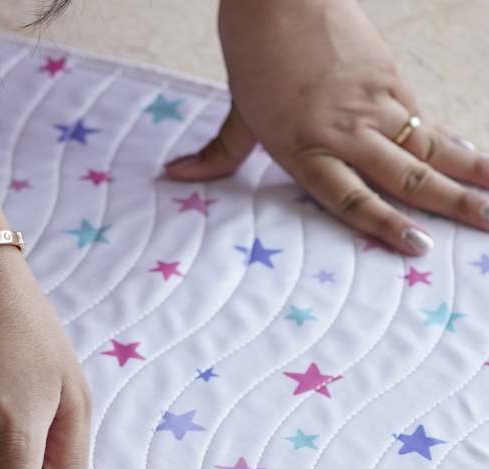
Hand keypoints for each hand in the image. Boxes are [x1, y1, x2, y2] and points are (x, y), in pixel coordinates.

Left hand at [166, 0, 488, 253]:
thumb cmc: (254, 57)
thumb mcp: (237, 115)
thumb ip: (217, 156)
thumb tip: (174, 176)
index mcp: (303, 150)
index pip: (351, 199)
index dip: (385, 225)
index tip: (417, 247)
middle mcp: (344, 133)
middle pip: (405, 176)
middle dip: (450, 205)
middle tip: (487, 226)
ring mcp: (372, 104)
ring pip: (426, 147)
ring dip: (466, 173)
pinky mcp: (388, 78)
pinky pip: (424, 119)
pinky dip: (451, 140)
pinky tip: (473, 157)